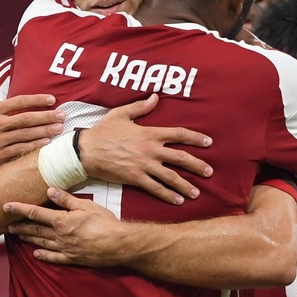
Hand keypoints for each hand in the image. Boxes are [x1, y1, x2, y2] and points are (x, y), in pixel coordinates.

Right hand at [0, 72, 65, 169]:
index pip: (19, 102)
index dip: (37, 100)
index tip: (51, 100)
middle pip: (28, 119)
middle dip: (48, 117)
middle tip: (63, 115)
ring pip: (27, 135)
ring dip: (45, 131)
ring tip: (59, 129)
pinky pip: (20, 150)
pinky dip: (33, 146)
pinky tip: (45, 143)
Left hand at [3, 188, 128, 266]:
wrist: (118, 244)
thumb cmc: (104, 223)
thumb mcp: (86, 205)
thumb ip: (66, 199)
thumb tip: (50, 191)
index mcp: (61, 221)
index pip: (35, 213)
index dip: (20, 209)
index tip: (6, 206)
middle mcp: (59, 236)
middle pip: (35, 230)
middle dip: (20, 226)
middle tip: (7, 225)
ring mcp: (65, 249)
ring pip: (42, 243)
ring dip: (28, 239)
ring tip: (18, 236)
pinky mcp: (72, 258)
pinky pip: (54, 258)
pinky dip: (44, 256)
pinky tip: (36, 255)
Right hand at [81, 94, 213, 204]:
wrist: (86, 150)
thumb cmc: (102, 131)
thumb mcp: (121, 114)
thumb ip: (140, 107)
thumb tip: (155, 97)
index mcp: (149, 133)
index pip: (178, 134)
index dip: (196, 138)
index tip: (209, 142)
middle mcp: (150, 150)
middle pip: (181, 158)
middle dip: (198, 165)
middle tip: (210, 172)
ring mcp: (144, 166)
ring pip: (171, 177)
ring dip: (186, 185)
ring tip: (197, 192)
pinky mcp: (135, 179)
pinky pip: (155, 189)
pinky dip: (168, 195)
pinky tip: (178, 200)